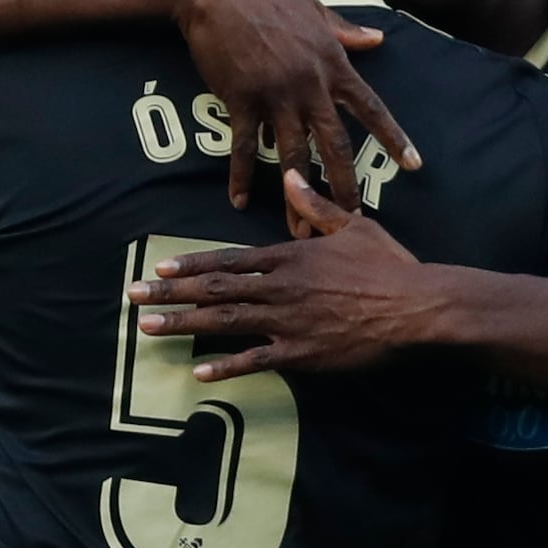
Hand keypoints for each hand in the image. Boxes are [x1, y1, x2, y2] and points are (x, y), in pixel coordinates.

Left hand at [139, 172, 440, 379]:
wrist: (415, 307)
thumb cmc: (389, 265)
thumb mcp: (353, 225)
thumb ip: (316, 205)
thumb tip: (291, 177)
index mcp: (290, 256)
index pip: (230, 260)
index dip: (192, 264)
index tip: (160, 265)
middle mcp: (280, 287)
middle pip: (215, 290)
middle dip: (169, 292)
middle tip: (132, 294)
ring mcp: (288, 322)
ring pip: (225, 322)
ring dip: (183, 324)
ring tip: (148, 326)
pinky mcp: (302, 354)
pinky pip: (256, 360)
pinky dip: (226, 366)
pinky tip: (198, 370)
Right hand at [169, 0, 411, 211]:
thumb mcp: (314, 9)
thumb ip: (346, 32)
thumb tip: (378, 40)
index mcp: (332, 63)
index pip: (371, 108)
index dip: (394, 138)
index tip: (414, 165)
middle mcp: (310, 85)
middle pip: (335, 145)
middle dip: (346, 185)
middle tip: (354, 218)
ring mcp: (275, 95)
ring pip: (292, 156)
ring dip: (297, 196)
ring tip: (299, 229)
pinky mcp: (241, 100)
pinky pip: (242, 148)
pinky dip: (241, 176)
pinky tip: (240, 201)